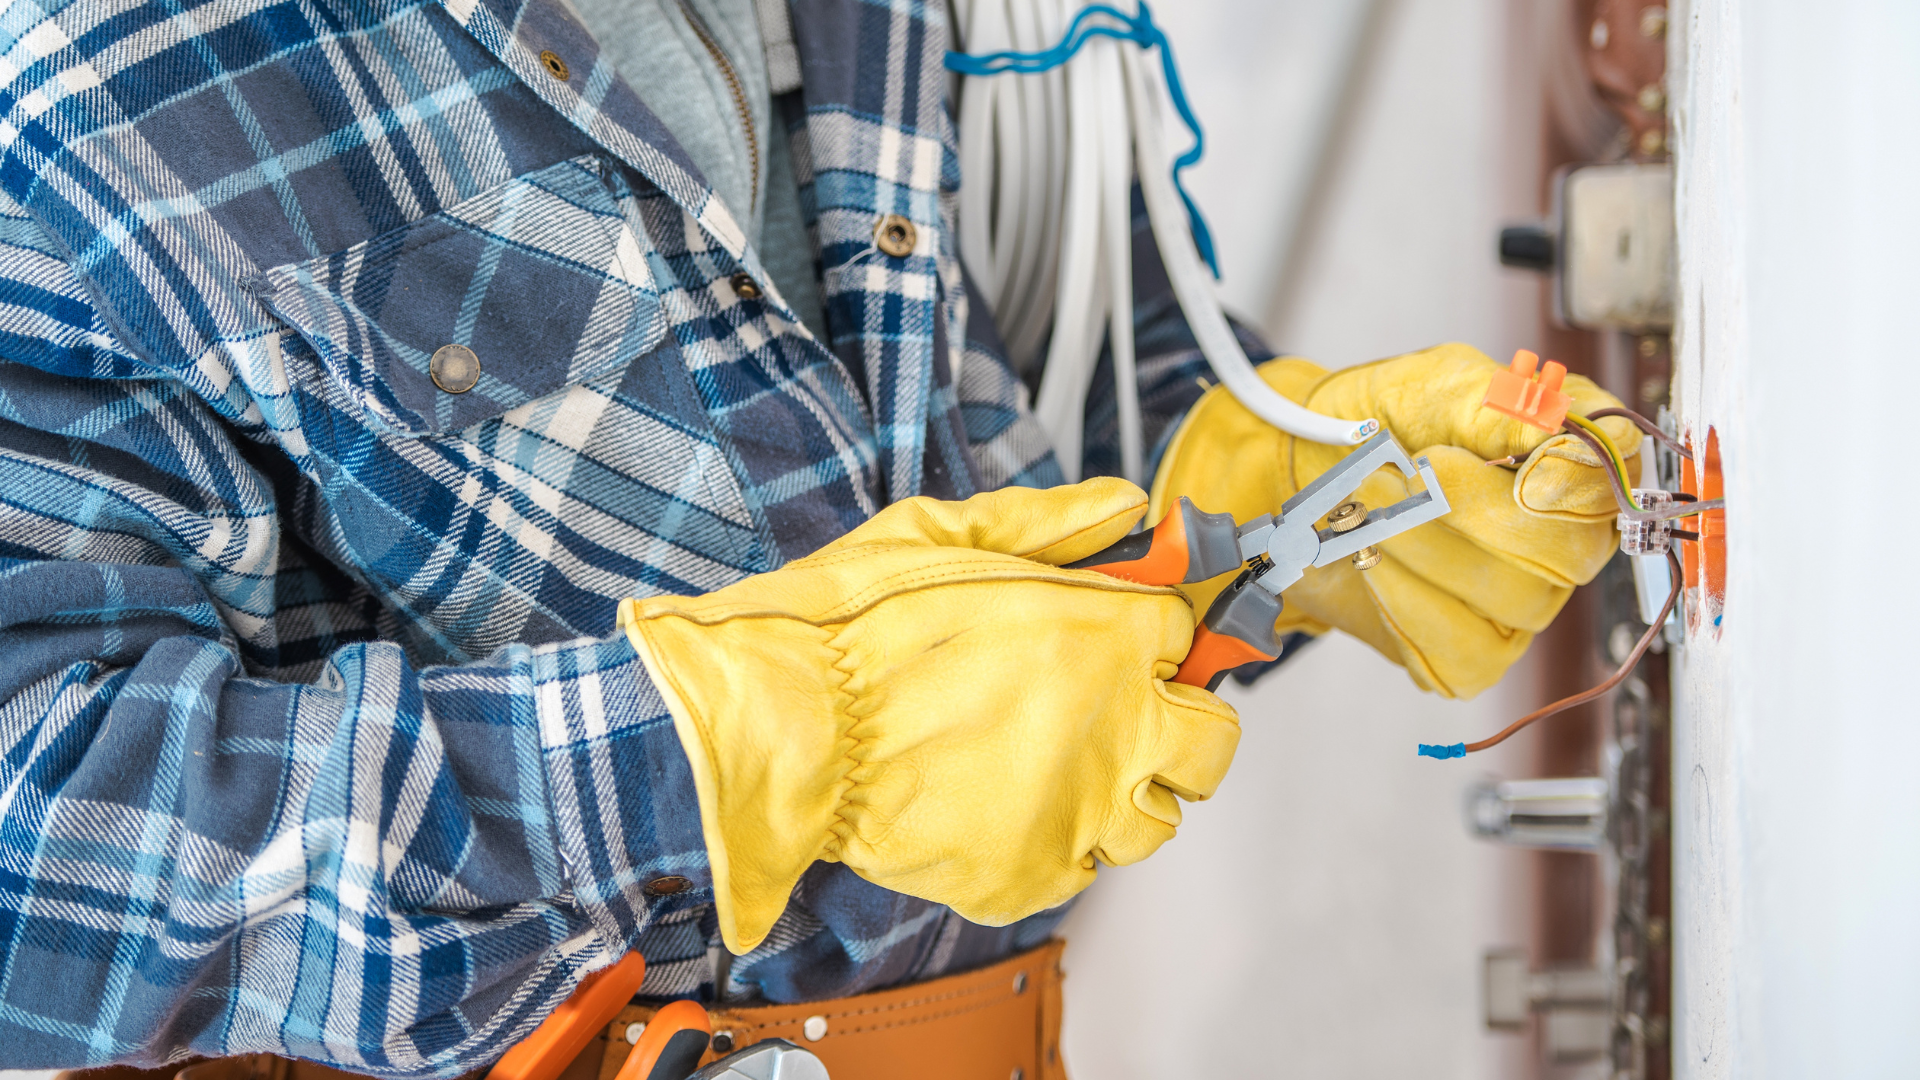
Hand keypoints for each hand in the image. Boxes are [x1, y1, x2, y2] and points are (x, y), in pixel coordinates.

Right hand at [620, 480, 1239, 952]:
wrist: (779, 726)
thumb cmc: (848, 631)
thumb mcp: (945, 534)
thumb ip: (1050, 522)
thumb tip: (1123, 507)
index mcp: (1106, 633)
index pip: (1185, 636)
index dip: (1152, 639)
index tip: (1129, 643)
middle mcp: (1114, 724)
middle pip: (1210, 740)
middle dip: (1178, 724)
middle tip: (1124, 714)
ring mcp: (1079, 808)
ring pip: (1157, 818)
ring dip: (1123, 793)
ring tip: (1057, 769)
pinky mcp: (1034, 873)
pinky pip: (1084, 870)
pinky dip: (1057, 845)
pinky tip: (1006, 808)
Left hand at [1152, 343, 1640, 698]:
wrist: (1302, 477)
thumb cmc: (1376, 424)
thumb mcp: (1432, 384)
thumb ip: (1494, 399)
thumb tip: (1552, 422)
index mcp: (1567, 463)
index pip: (1610, 482)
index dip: (1570, 478)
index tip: (1512, 464)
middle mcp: (1559, 540)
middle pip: (1564, 553)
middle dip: (1468, 511)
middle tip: (1401, 474)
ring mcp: (1520, 603)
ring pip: (1512, 600)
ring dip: (1423, 549)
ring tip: (1370, 511)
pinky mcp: (1472, 654)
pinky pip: (1464, 653)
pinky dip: (1407, 606)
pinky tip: (1375, 567)